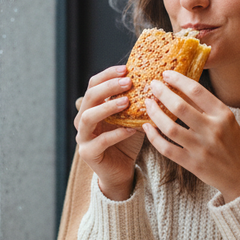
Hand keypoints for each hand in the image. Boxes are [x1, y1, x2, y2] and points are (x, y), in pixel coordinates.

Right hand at [74, 65, 144, 200]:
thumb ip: (135, 102)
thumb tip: (156, 82)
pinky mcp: (88, 153)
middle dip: (108, 87)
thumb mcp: (132, 118)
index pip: (93, 84)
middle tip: (128, 82)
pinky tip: (131, 129)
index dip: (107, 75)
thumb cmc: (127, 141)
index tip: (126, 69)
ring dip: (108, 107)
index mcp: (91, 107)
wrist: (121, 171)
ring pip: (88, 117)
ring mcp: (83, 137)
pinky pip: (101, 141)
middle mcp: (83, 120)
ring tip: (126, 102)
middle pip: (89, 97)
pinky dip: (116, 134)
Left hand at [142, 71, 239, 202]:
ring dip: (154, 114)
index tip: (166, 74)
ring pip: (170, 128)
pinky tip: (147, 128)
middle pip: (180, 107)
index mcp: (223, 115)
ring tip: (148, 104)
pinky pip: (167, 149)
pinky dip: (154, 138)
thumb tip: (181, 90)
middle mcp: (212, 130)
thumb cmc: (236, 145)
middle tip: (152, 86)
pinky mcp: (193, 164)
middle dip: (162, 93)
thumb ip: (207, 108)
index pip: (197, 91)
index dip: (178, 80)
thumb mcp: (228, 121)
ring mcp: (201, 148)